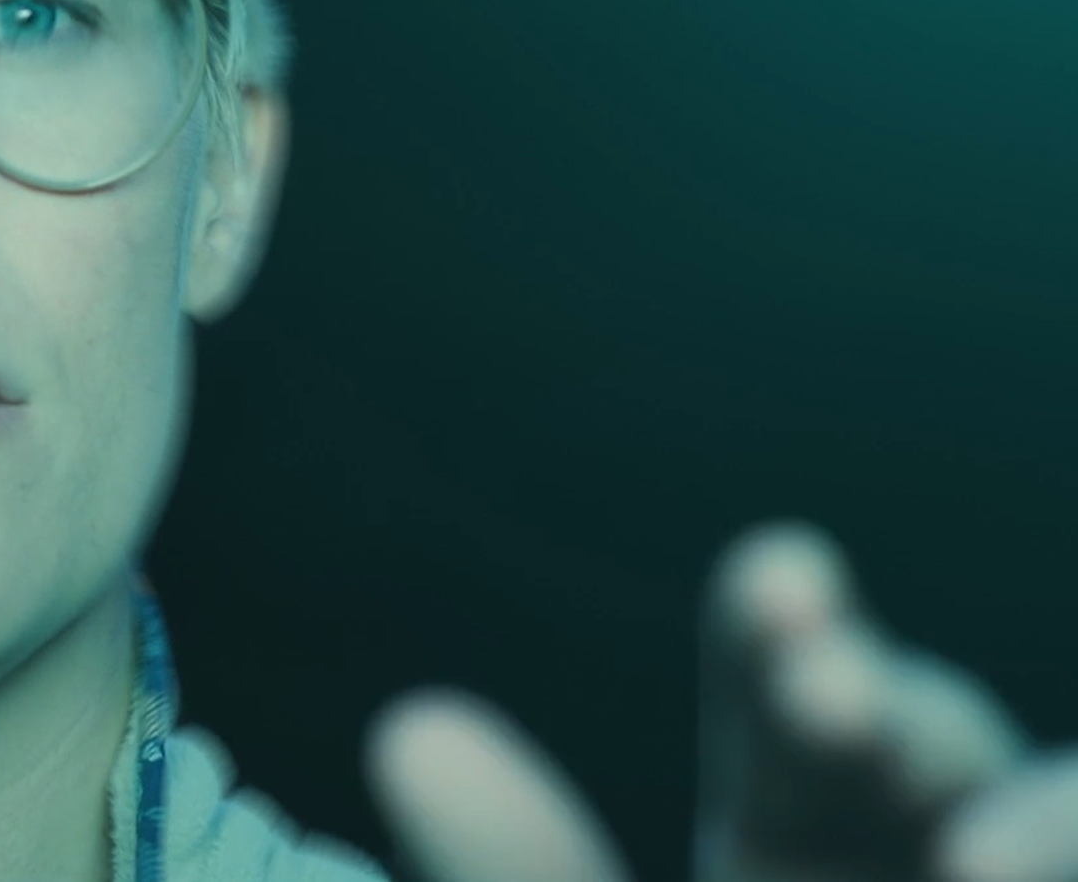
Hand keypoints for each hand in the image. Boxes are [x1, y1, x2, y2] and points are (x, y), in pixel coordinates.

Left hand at [362, 521, 1077, 881]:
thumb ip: (517, 876)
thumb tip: (416, 730)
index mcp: (780, 853)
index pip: (783, 712)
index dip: (785, 637)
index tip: (792, 576)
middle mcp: (903, 859)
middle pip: (920, 738)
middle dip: (886, 700)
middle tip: (837, 690)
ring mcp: (996, 878)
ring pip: (1044, 803)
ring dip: (1039, 809)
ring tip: (978, 865)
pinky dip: (1071, 829)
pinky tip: (1006, 863)